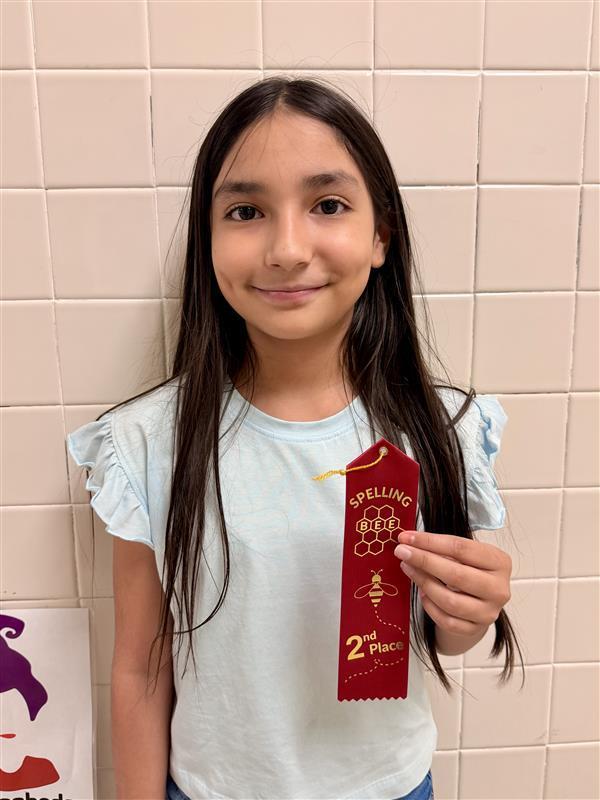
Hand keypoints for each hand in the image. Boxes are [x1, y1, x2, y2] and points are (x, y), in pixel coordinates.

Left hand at [393, 530, 511, 637]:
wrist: (480, 602)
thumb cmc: (469, 570)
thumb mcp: (465, 555)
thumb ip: (443, 548)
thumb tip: (409, 542)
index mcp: (499, 562)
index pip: (461, 548)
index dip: (430, 541)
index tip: (406, 537)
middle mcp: (499, 589)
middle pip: (456, 575)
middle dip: (424, 561)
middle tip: (401, 552)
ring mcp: (489, 612)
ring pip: (450, 601)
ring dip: (424, 583)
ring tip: (408, 569)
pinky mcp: (475, 629)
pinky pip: (447, 620)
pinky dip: (430, 607)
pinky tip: (422, 594)